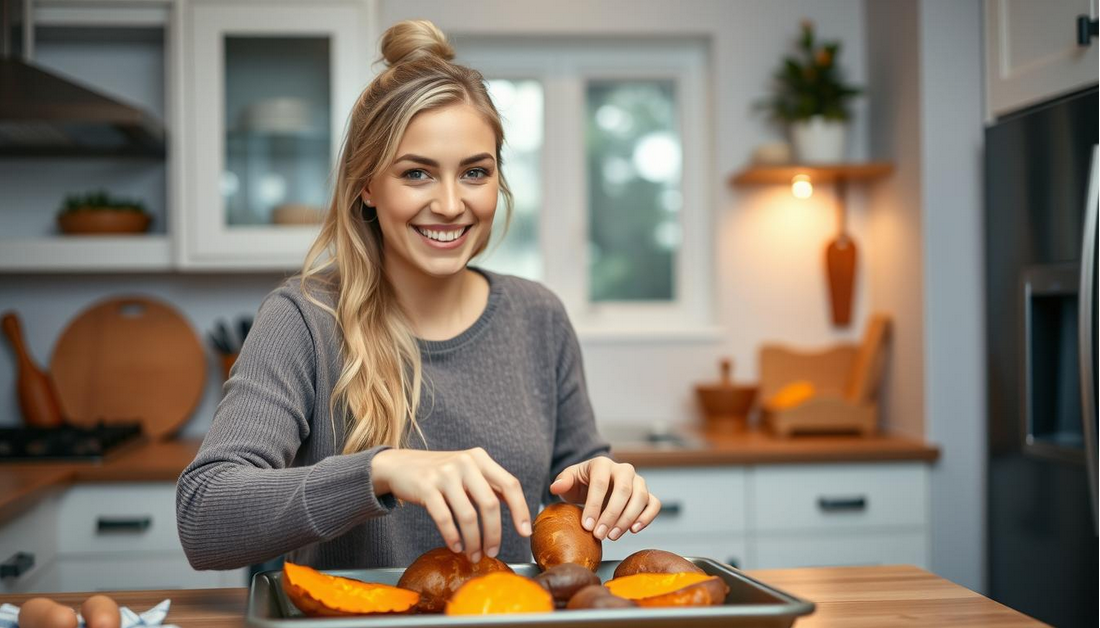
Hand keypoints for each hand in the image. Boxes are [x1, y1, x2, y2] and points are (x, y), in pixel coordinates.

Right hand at [371, 447, 530, 562]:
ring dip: (473, 541)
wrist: (399, 465)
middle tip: (493, 552)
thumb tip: (519, 511)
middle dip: (494, 533)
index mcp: (480, 458)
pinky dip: (453, 537)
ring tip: (473, 555)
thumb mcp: (467, 471)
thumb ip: (489, 486)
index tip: (525, 532)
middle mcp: (465, 462)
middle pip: (490, 504)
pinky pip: (445, 518)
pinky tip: (456, 546)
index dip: (521, 510)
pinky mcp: (426, 487)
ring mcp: (444, 474)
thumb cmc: (439, 474)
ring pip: (468, 515)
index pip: (510, 484)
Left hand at [549, 457, 660, 540]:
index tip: (586, 526)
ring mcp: (638, 481)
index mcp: (602, 463)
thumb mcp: (568, 480)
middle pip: (623, 490)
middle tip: (599, 534)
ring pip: (641, 497)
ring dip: (627, 519)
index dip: (594, 505)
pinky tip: (633, 530)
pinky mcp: (647, 494)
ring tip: (612, 536)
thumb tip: (556, 487)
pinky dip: (647, 517)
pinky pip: (654, 504)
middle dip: (611, 515)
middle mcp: (623, 470)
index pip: (600, 482)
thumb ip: (562, 481)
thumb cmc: (581, 483)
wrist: (595, 485)